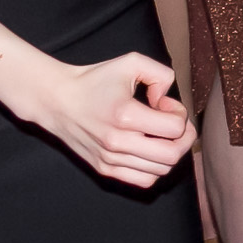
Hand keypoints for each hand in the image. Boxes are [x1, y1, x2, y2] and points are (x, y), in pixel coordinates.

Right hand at [13, 53, 194, 186]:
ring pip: (161, 170)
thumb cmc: (95, 80)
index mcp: (125, 115)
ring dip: (170, 151)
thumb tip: (167, 101)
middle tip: (174, 123)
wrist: (57, 100)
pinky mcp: (104, 169)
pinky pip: (144, 181)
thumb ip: (162, 74)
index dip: (179, 113)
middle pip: (172, 155)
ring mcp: (110, 160)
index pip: (175, 128)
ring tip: (157, 134)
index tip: (165, 104)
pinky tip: (148, 149)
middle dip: (184, 138)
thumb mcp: (131, 62)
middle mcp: (117, 142)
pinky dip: (155, 168)